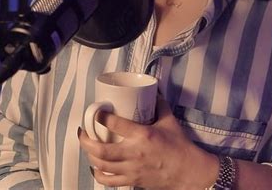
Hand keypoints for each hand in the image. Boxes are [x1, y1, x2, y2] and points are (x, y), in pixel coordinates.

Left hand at [78, 94, 218, 188]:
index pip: (115, 124)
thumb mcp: (169, 121)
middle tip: (82, 132)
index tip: (96, 112)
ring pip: (102, 166)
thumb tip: (154, 92)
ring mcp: (132, 169)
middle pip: (101, 151)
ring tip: (87, 147)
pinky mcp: (133, 180)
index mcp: (143, 135)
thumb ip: (160, 105)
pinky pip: (110, 181)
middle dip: (86, 142)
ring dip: (90, 157)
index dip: (101, 117)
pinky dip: (99, 175)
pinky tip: (96, 168)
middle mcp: (134, 153)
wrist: (188, 171)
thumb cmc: (179, 146)